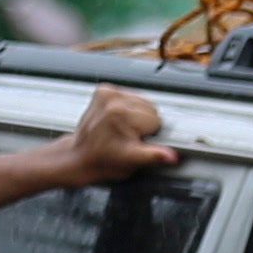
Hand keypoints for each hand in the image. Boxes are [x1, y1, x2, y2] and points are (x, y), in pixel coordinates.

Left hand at [59, 87, 173, 182]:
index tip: (134, 142)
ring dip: (137, 115)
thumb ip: (153, 156)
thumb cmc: (102, 160)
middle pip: (151, 108)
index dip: (148, 135)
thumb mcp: (131, 161)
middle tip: (127, 137)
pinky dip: (129, 108)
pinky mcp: (103, 90)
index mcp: (120, 113)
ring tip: (122, 129)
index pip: (155, 120)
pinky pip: (131, 96)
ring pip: (143, 101)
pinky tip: (118, 121)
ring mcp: (106, 92)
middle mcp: (112, 98)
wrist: (79, 156)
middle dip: (144, 124)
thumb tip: (172, 155)